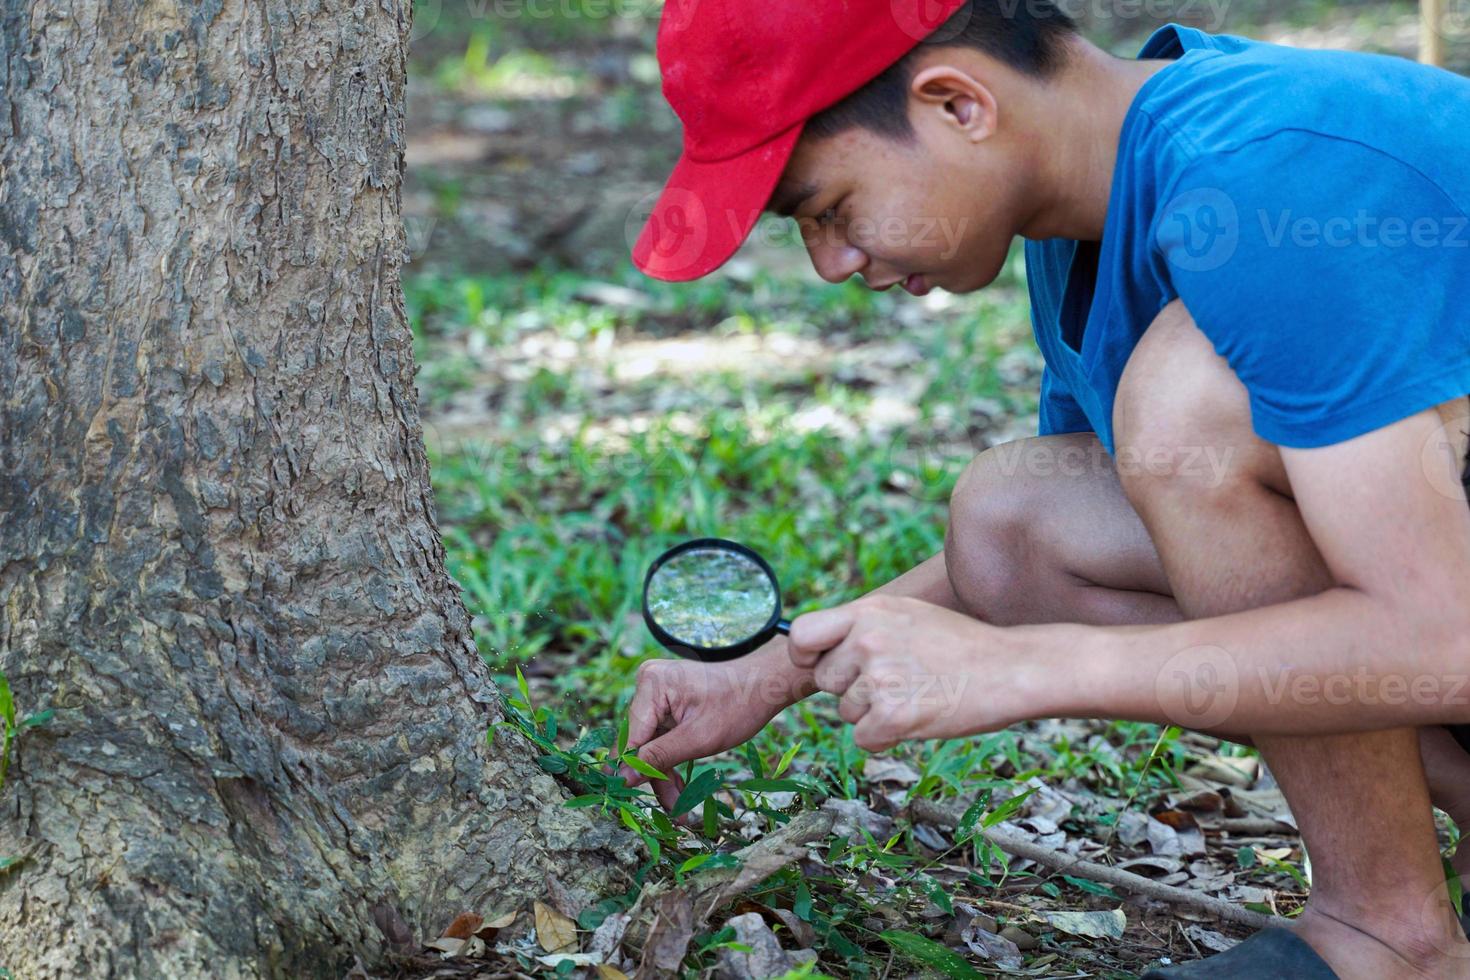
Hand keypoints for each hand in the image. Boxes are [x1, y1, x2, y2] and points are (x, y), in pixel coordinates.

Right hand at [615, 654, 789, 821]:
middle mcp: (648, 685)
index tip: (631, 804)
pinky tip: (680, 789)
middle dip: (654, 777)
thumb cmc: (737, 706)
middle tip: (673, 812)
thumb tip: (623, 779)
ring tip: (680, 809)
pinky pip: (661, 737)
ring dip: (663, 775)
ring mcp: (657, 693)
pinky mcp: (666, 703)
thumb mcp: (698, 739)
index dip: (631, 772)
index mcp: (651, 685)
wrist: (764, 685)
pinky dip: (671, 761)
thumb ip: (658, 758)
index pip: (631, 737)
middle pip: (640, 743)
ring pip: (650, 745)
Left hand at [787, 595, 1024, 751]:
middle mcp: (868, 641)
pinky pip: (863, 739)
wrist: (1010, 668)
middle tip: (897, 680)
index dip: (804, 656)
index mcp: (869, 611)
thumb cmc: (960, 644)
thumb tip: (817, 648)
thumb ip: (863, 626)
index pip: (802, 634)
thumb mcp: (907, 614)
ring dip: (873, 712)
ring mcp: (880, 678)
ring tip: (916, 693)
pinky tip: (918, 717)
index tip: (817, 664)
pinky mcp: (894, 716)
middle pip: (825, 680)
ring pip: (846, 712)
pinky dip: (886, 737)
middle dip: (851, 687)